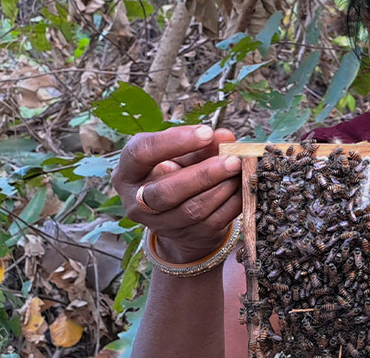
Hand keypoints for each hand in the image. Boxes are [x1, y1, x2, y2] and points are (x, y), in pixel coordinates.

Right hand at [112, 125, 241, 262]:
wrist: (179, 214)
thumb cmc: (177, 171)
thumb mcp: (182, 153)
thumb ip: (200, 143)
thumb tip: (225, 137)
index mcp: (127, 172)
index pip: (141, 153)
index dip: (174, 142)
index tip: (206, 132)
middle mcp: (136, 202)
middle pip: (166, 191)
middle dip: (203, 174)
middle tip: (232, 160)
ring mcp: (160, 224)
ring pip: (192, 209)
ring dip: (222, 188)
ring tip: (240, 171)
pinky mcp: (185, 237)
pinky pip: (212, 222)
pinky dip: (232, 203)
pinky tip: (242, 187)